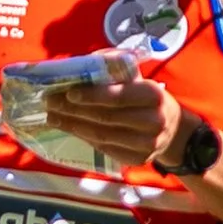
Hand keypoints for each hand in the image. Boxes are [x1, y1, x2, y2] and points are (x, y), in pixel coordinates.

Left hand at [40, 73, 184, 167]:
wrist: (172, 129)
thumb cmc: (146, 98)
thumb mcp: (138, 79)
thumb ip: (114, 70)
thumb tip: (80, 63)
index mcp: (154, 95)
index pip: (118, 97)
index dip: (92, 95)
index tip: (68, 92)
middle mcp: (154, 121)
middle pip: (106, 118)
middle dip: (74, 110)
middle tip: (50, 102)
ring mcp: (147, 144)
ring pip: (102, 136)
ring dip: (73, 126)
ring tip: (53, 117)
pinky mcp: (138, 160)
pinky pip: (105, 149)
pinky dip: (84, 138)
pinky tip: (69, 128)